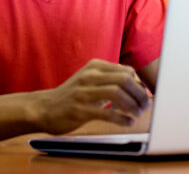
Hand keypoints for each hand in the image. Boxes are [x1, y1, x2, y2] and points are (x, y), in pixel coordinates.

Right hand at [35, 59, 151, 134]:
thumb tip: (136, 83)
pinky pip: (106, 113)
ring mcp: (83, 92)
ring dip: (132, 105)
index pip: (126, 70)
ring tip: (137, 114)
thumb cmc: (72, 95)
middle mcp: (89, 76)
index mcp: (95, 66)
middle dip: (139, 94)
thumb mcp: (90, 79)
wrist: (44, 107)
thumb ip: (110, 79)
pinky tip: (127, 122)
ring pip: (117, 94)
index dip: (139, 84)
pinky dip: (121, 118)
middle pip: (124, 79)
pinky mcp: (79, 110)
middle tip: (145, 106)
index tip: (144, 95)